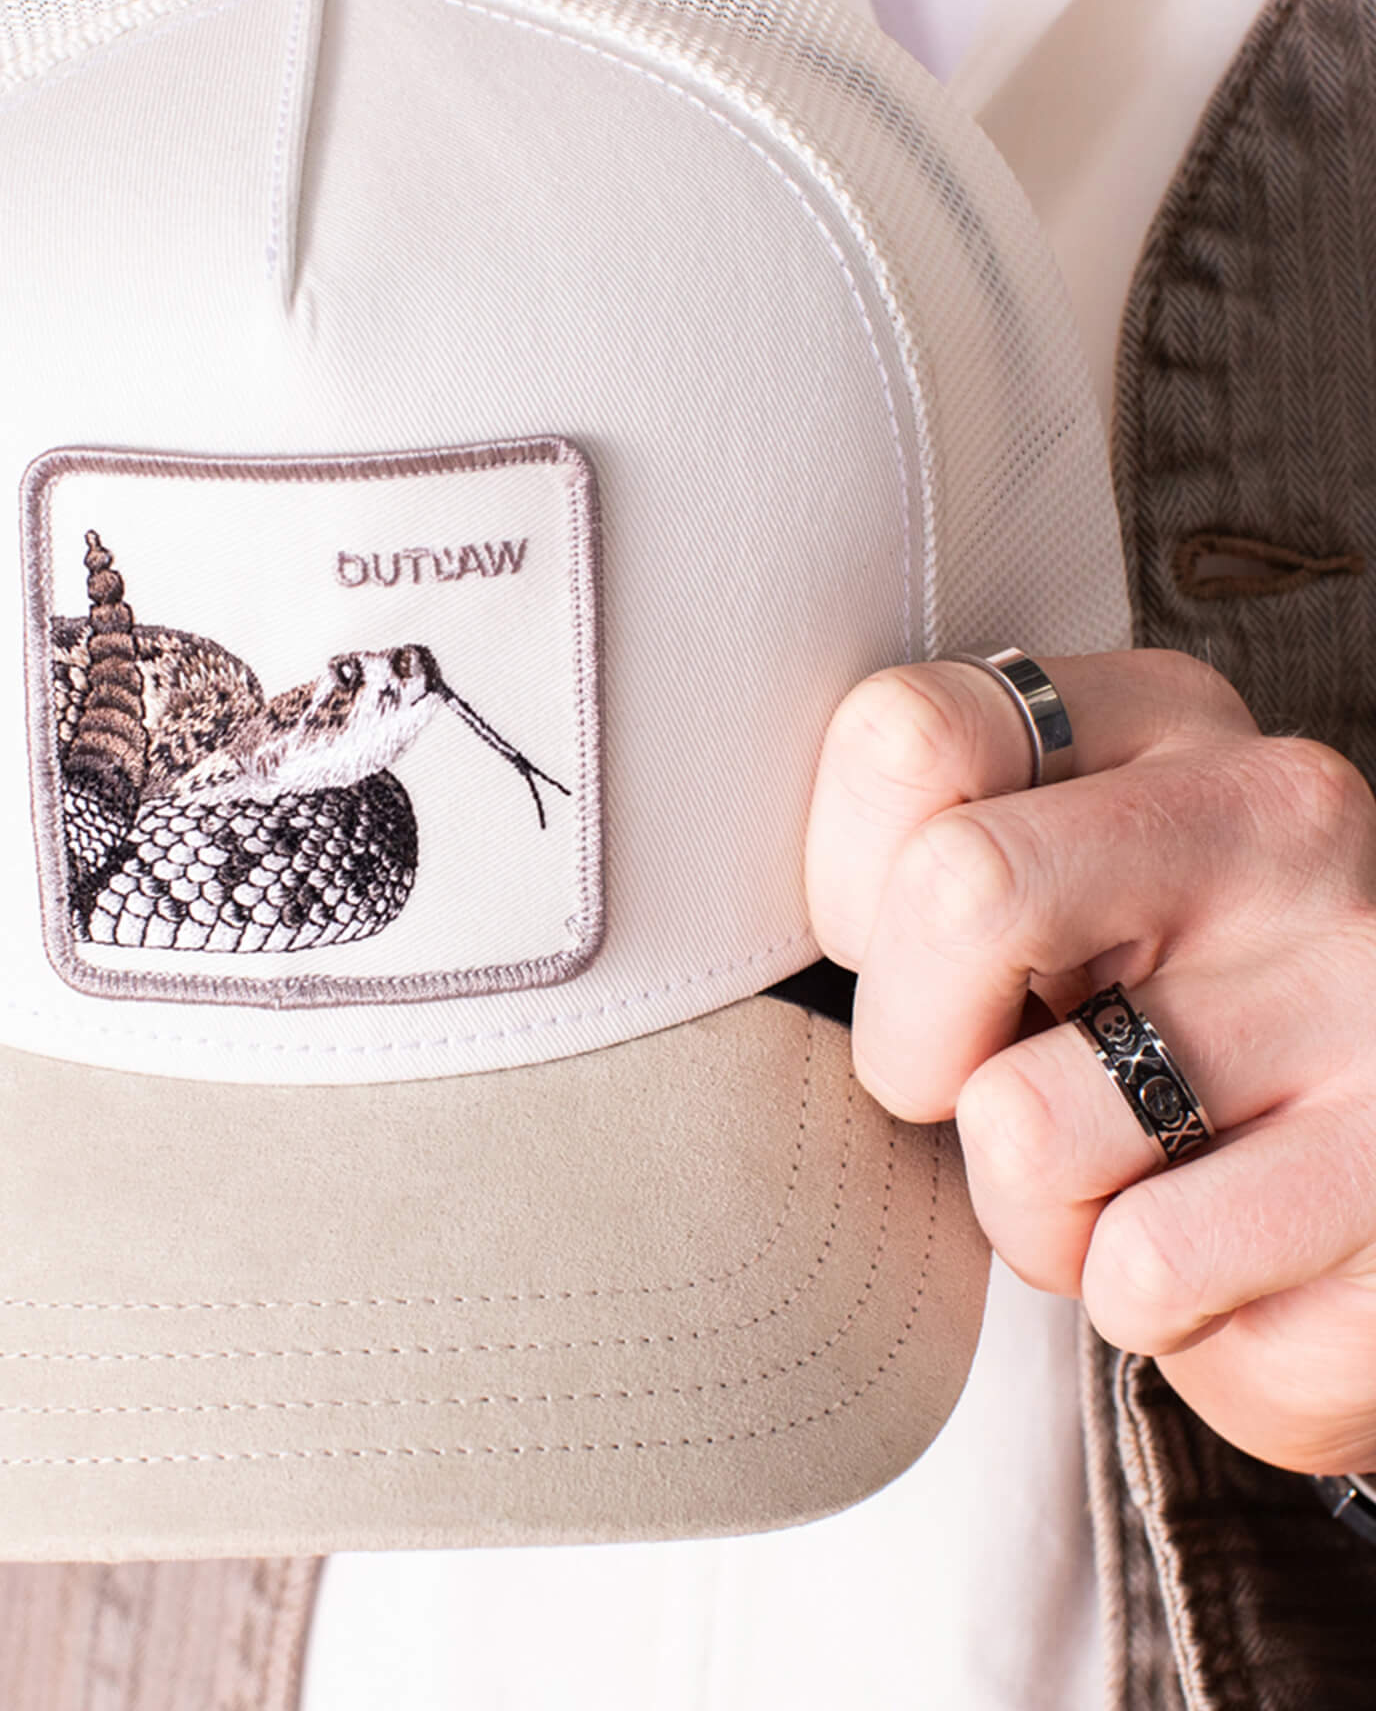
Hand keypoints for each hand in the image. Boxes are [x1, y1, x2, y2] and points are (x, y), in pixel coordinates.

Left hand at [805, 649, 1375, 1474]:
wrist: (1369, 1189)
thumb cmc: (1151, 1028)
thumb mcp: (1057, 893)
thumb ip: (930, 853)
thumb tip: (718, 913)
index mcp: (1166, 722)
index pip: (903, 735)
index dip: (848, 884)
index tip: (912, 955)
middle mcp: (1285, 819)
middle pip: (956, 892)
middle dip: (915, 1049)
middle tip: (986, 1091)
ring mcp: (1367, 995)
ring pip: (1026, 1129)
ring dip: (1030, 1217)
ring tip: (1125, 1187)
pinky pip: (1143, 1278)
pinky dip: (1142, 1306)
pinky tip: (1228, 1258)